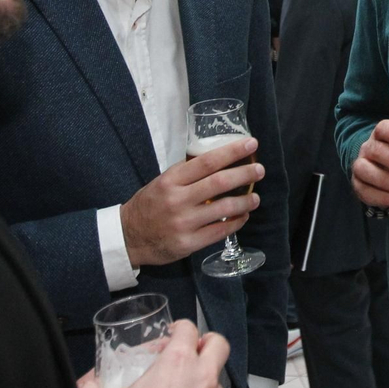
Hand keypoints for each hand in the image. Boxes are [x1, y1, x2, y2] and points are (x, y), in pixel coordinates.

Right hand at [80, 322, 233, 387]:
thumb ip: (95, 383)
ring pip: (218, 385)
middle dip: (208, 344)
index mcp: (176, 365)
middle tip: (195, 353)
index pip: (188, 329)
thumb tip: (90, 381)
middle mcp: (203, 380)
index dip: (181, 329)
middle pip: (219, 345)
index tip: (176, 336)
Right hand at [121, 136, 263, 267]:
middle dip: (245, 174)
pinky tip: (243, 216)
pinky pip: (219, 231)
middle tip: (260, 170)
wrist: (128, 237)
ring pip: (223, 209)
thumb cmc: (149, 204)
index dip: (232, 151)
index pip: (206, 162)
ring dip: (245, 202)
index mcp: (171, 180)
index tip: (251, 144)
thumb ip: (187, 173)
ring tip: (256, 198)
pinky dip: (236, 222)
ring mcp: (183, 223)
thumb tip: (220, 158)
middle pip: (219, 183)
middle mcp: (177, 200)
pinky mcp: (188, 243)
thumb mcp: (162, 182)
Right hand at [349, 119, 388, 207]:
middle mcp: (368, 148)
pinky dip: (382, 197)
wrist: (378, 168)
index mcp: (383, 134)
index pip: (384, 128)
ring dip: (387, 180)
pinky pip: (364, 191)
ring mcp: (361, 166)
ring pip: (366, 171)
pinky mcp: (358, 185)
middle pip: (377, 150)